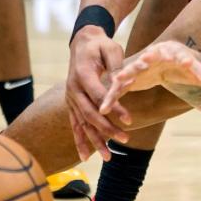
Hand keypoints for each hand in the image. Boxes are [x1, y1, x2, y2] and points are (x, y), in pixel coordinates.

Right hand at [67, 27, 129, 161]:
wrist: (83, 42)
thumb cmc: (100, 45)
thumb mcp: (111, 49)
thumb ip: (117, 66)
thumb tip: (124, 84)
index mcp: (83, 74)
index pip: (99, 95)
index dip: (114, 108)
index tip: (129, 120)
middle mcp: (73, 88)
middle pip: (89, 113)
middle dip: (106, 129)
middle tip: (124, 139)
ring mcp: (70, 98)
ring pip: (82, 123)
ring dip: (94, 141)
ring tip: (108, 157)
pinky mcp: (72, 104)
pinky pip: (75, 125)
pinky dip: (80, 140)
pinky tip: (86, 156)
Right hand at [99, 41, 200, 119]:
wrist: (169, 61)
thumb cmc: (189, 68)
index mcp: (176, 54)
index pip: (179, 56)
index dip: (177, 59)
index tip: (173, 61)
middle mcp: (155, 56)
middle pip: (148, 60)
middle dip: (142, 64)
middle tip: (136, 67)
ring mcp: (140, 65)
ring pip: (129, 73)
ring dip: (121, 82)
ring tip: (114, 91)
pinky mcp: (130, 76)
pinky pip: (119, 87)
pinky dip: (112, 96)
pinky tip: (104, 109)